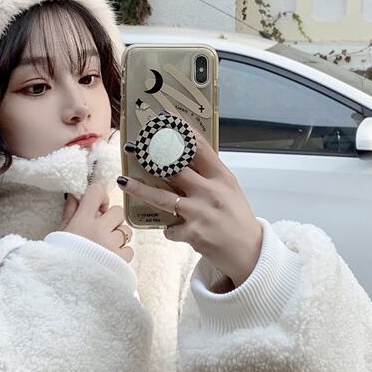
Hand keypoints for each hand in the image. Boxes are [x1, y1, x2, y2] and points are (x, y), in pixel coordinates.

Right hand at [60, 182, 133, 263]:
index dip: (99, 196)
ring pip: (126, 231)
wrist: (65, 288)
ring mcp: (111, 246)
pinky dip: (122, 253)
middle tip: (101, 229)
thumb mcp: (60, 233)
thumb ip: (70, 212)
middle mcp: (99, 230)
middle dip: (111, 218)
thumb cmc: (60, 258)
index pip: (96, 192)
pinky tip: (110, 258)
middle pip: (118, 211)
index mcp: (82, 221)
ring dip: (118, 236)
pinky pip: (129, 250)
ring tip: (105, 247)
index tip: (97, 206)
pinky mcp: (120, 261)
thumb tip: (75, 194)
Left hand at [119, 127, 262, 287]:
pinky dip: (169, 229)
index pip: (199, 147)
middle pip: (174, 168)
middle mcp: (211, 191)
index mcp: (222, 177)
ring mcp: (200, 212)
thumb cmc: (237, 218)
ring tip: (122, 181)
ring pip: (161, 197)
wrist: (249, 252)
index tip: (163, 119)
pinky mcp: (192, 233)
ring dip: (139, 188)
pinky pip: (169, 228)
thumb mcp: (228, 190)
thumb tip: (181, 159)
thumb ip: (208, 176)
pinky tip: (176, 230)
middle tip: (132, 147)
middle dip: (149, 156)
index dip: (179, 131)